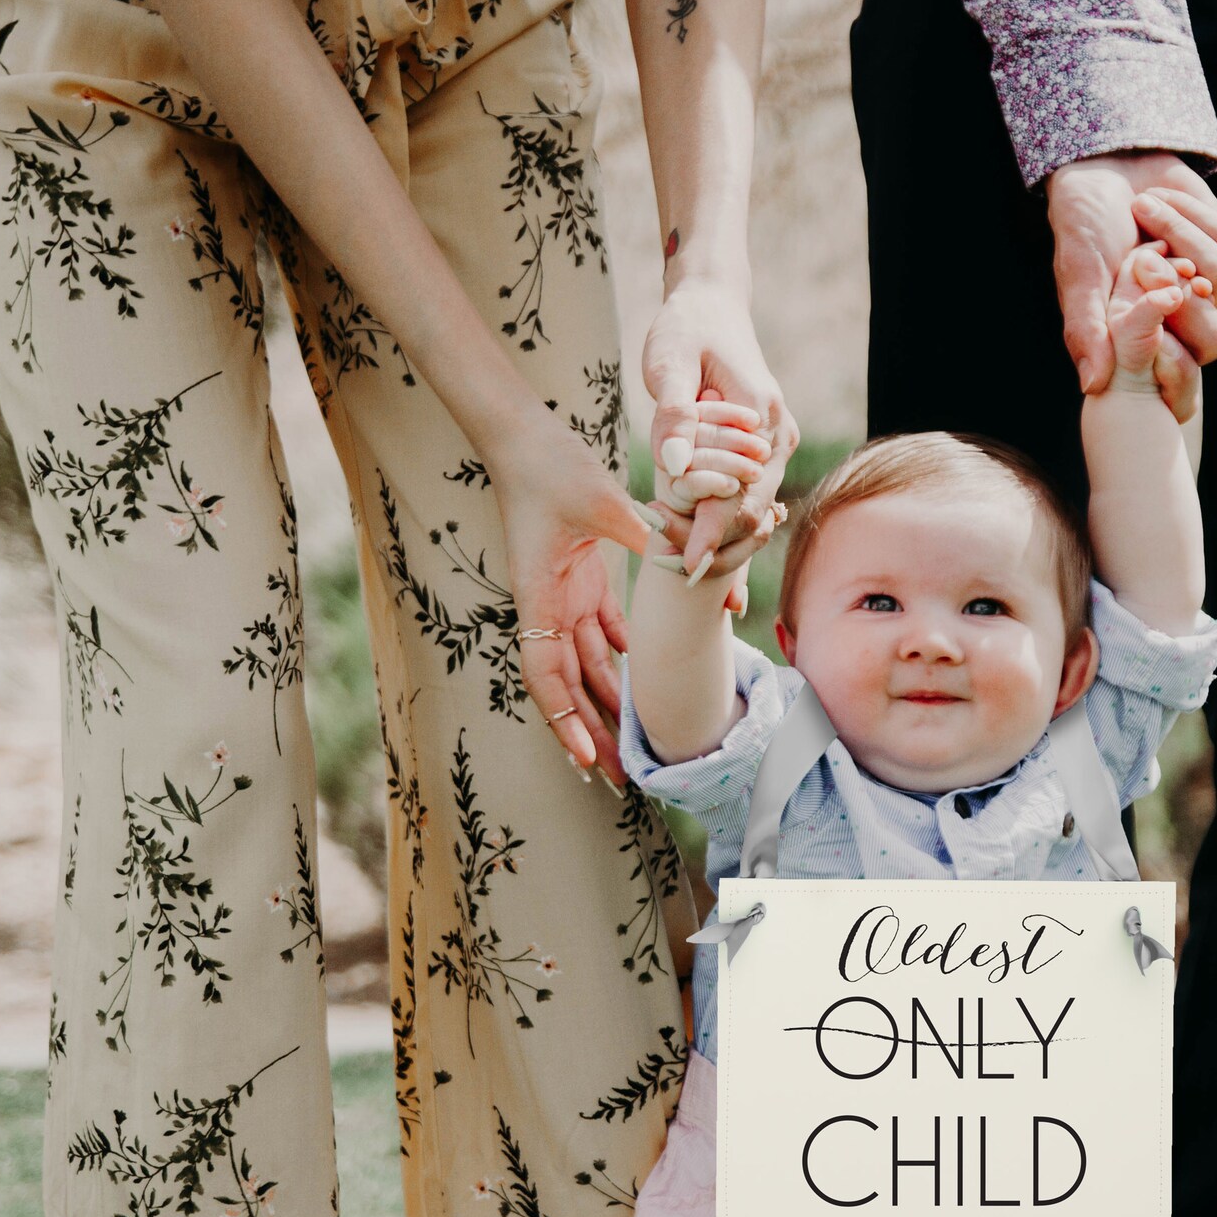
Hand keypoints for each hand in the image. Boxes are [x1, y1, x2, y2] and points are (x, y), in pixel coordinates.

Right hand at [485, 406, 658, 786]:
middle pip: (567, 686)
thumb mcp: (600, 499)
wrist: (525, 437)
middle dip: (591, 734)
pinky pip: (601, 633)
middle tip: (620, 780)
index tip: (586, 762)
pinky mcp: (580, 582)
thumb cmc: (550, 465)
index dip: (564, 722)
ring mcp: (563, 597)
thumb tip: (691, 552)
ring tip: (634, 747)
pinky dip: (620, 660)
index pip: (545, 674)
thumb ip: (645, 532)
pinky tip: (644, 683)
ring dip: (607, 705)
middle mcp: (546, 606)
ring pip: (586, 666)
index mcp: (539, 596)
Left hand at [642, 279, 799, 583]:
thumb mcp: (669, 363)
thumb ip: (674, 414)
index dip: (712, 532)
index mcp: (760, 414)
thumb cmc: (685, 330)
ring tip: (682, 570)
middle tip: (673, 575)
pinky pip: (749, 499)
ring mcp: (775, 445)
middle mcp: (777, 435)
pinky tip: (703, 553)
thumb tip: (676, 464)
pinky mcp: (764, 452)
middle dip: (715, 546)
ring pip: (754, 511)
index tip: (685, 567)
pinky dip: (726, 526)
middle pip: (752, 511)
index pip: (738, 490)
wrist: (710, 306)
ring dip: (721, 541)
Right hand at [1046, 152, 1216, 415]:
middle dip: (1176, 289)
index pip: (1180, 373)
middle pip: (1216, 339)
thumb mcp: (1080, 278)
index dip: (1172, 348)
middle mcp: (1176, 322)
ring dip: (1178, 236)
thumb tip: (1092, 386)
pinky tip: (1157, 200)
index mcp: (1139, 341)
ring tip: (1142, 210)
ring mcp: (1203, 286)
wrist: (1106, 166)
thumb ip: (1086, 331)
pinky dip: (1188, 215)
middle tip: (1139, 256)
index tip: (1140, 291)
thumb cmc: (1084, 226)